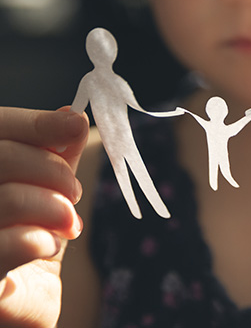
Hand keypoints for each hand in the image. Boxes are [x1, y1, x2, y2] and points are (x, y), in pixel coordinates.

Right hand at [0, 107, 87, 326]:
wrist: (22, 300)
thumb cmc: (30, 231)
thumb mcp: (47, 186)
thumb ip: (57, 152)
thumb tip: (74, 116)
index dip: (38, 123)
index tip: (76, 125)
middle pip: (5, 158)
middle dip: (54, 172)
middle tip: (75, 193)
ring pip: (9, 199)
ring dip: (55, 210)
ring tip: (67, 223)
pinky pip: (9, 244)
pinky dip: (42, 241)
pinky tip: (48, 246)